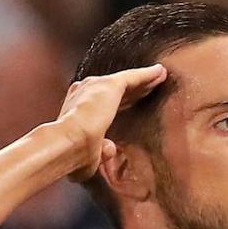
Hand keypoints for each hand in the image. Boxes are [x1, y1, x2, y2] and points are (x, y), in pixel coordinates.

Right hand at [55, 64, 167, 180]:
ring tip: (159, 75)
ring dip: (143, 79)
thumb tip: (110, 148)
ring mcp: (96, 87)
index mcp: (75, 111)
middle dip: (133, 89)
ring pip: (126, 81)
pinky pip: (133, 77)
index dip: (118, 104)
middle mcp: (83, 94)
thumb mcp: (87, 157)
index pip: (101, 105)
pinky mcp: (109, 84)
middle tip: (150, 86)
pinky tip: (160, 71)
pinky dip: (147, 74)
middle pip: (114, 90)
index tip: (130, 104)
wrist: (67, 143)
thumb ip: (100, 152)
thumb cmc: (72, 155)